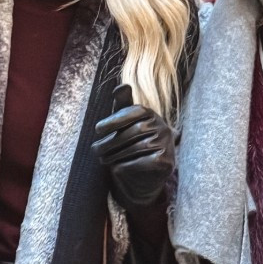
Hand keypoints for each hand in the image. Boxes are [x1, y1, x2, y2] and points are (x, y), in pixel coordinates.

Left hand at [91, 83, 174, 209]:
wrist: (142, 177)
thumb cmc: (129, 145)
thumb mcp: (124, 124)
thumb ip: (122, 105)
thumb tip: (122, 86)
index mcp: (152, 114)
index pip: (135, 111)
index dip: (115, 119)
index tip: (97, 129)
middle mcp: (163, 127)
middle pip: (134, 131)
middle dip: (111, 141)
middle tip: (95, 150)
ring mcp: (167, 145)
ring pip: (138, 147)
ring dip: (116, 154)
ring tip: (103, 159)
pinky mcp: (167, 162)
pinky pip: (143, 162)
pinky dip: (127, 165)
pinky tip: (116, 168)